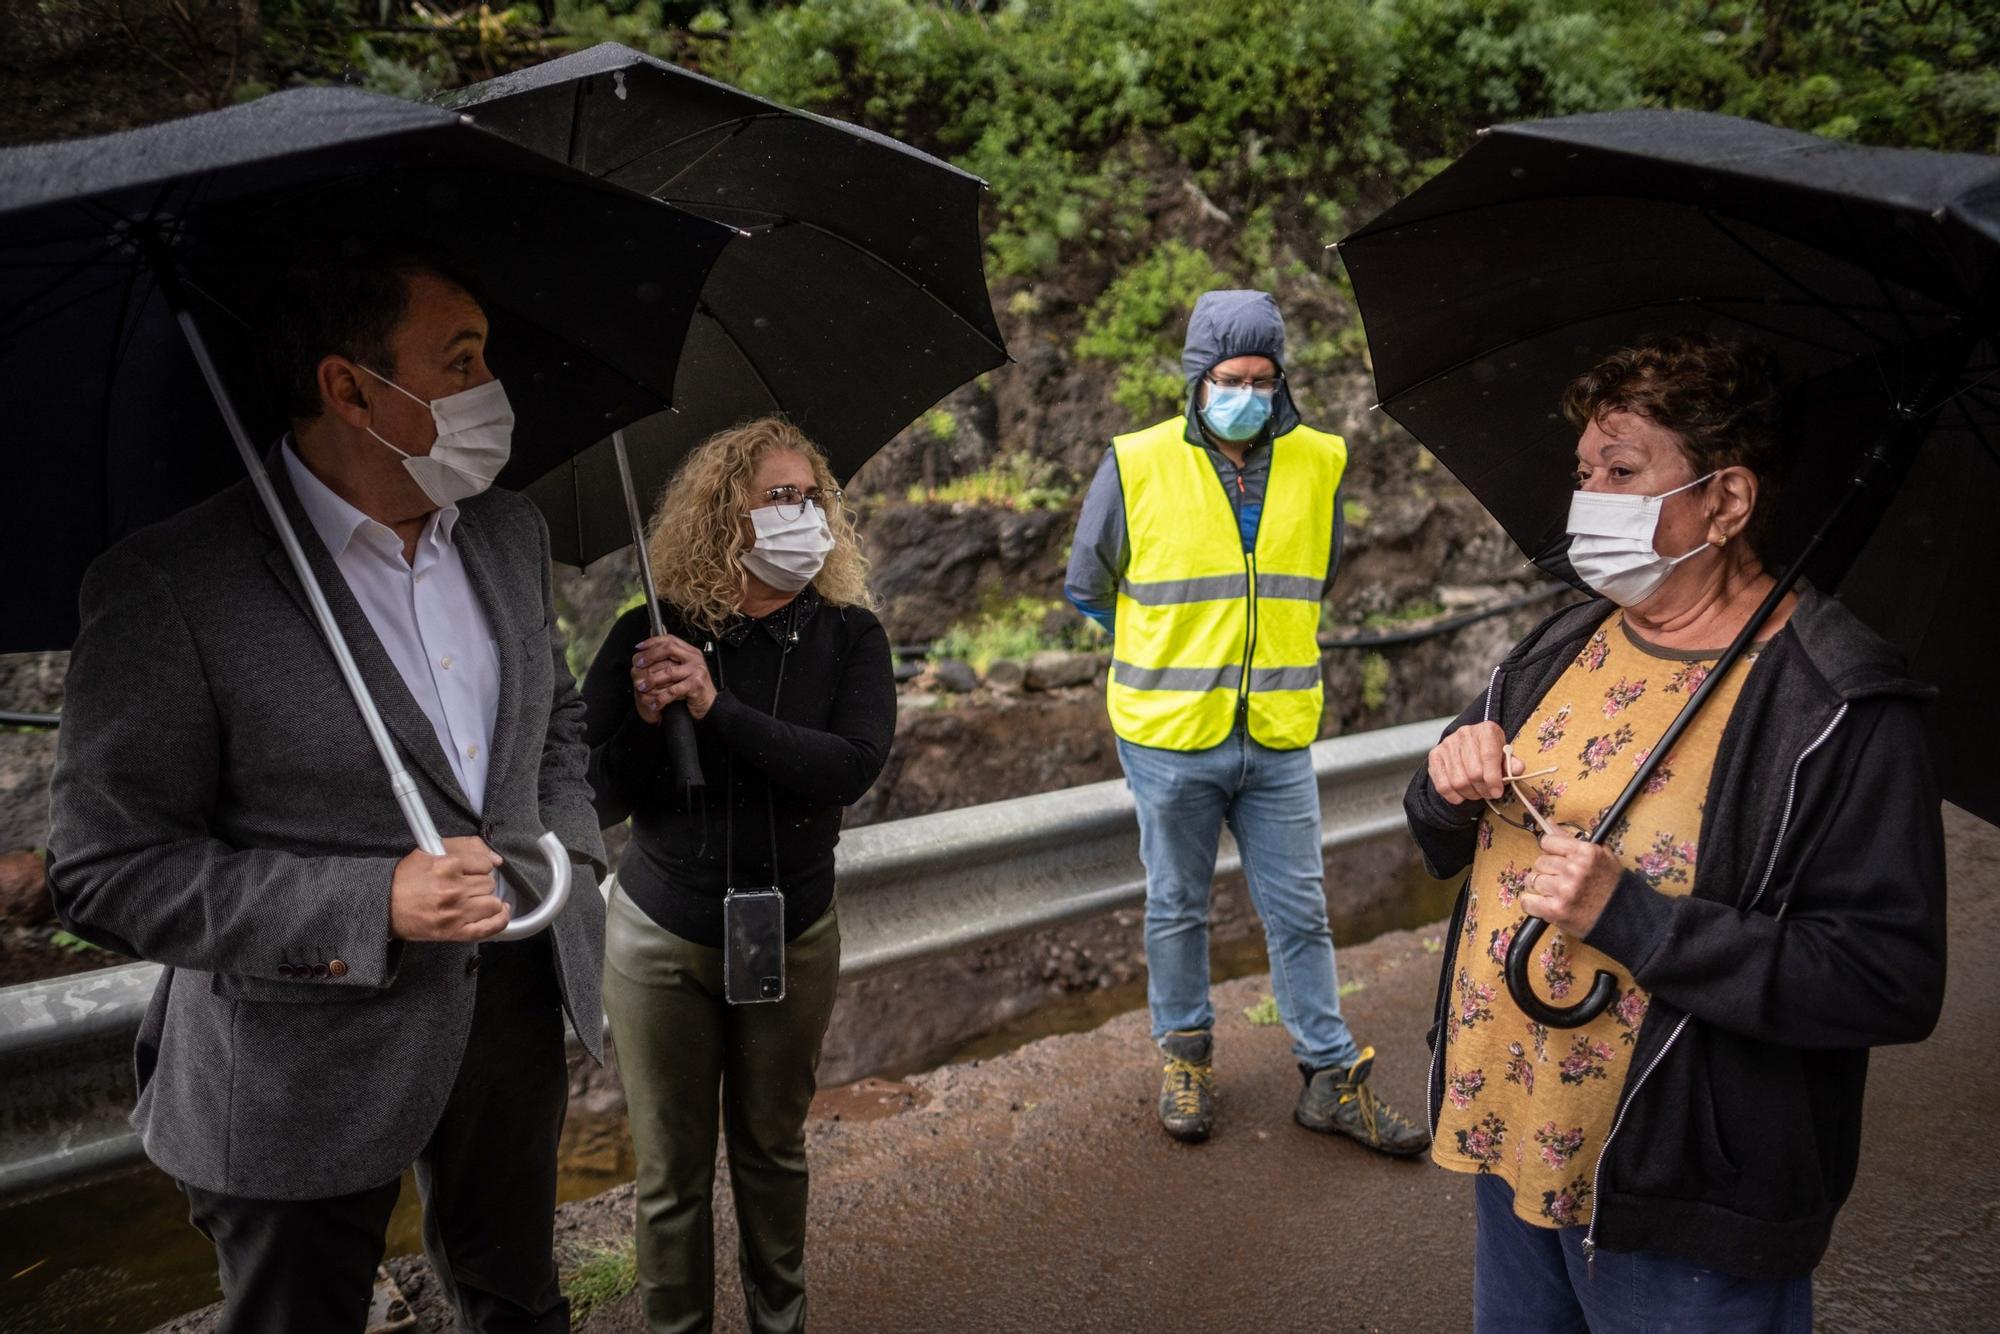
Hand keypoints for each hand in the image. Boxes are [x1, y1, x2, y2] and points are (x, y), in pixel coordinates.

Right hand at [389, 837, 509, 941]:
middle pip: (489, 883)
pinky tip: (498, 913)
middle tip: (465, 885)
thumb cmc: (406, 879)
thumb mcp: (430, 850)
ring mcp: (455, 913)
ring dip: (486, 900)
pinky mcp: (454, 932)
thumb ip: (466, 846)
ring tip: (474, 899)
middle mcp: (453, 889)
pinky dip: (499, 921)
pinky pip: (489, 928)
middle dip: (480, 882)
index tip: (472, 870)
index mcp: (447, 866)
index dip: (480, 866)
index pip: (485, 863)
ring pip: (493, 903)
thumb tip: (494, 858)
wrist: (384, 905)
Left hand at [631, 634, 717, 720]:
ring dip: (651, 680)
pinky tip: (654, 704)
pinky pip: (673, 691)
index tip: (639, 647)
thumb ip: (670, 661)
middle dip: (650, 656)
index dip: (652, 641)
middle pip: (669, 649)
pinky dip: (660, 699)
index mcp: (690, 652)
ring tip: (641, 687)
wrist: (709, 704)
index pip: (670, 639)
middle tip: (638, 665)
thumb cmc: (694, 688)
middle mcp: (694, 658)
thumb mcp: (683, 670)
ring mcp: (696, 671)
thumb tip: (646, 653)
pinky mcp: (696, 685)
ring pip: (668, 671)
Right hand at [1427, 721, 1522, 804]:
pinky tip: (1462, 795)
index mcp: (1486, 730)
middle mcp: (1464, 733)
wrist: (1468, 744)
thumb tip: (1517, 769)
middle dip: (1483, 790)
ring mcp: (1447, 744)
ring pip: (1458, 781)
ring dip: (1470, 794)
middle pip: (1473, 772)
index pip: (1489, 756)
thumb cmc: (1490, 752)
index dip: (1494, 779)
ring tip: (1477, 793)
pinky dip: (1454, 796)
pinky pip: (1442, 785)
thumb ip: (1511, 763)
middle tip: (1489, 794)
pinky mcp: (1435, 756)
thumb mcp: (1504, 755)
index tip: (1497, 792)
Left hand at [1520, 830, 1623, 936]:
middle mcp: (1574, 869)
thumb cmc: (1611, 888)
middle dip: (1548, 872)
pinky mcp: (1556, 910)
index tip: (1557, 860)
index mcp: (1586, 852)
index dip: (1550, 852)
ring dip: (1541, 888)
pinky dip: (1533, 904)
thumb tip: (1548, 822)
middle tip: (1562, 881)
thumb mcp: (1600, 856)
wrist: (1623, 919)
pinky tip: (1545, 905)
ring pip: (1533, 880)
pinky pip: (1527, 901)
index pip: (1547, 842)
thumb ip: (1571, 839)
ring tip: (1558, 894)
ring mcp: (1564, 890)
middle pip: (1540, 862)